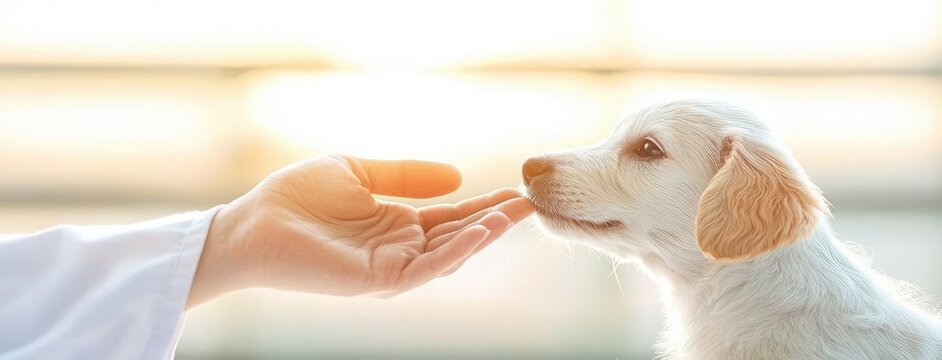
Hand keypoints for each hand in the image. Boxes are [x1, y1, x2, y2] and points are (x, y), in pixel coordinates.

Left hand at [187, 155, 533, 306]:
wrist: (251, 222)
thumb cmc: (295, 197)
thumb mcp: (357, 170)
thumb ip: (404, 175)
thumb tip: (457, 176)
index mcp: (395, 224)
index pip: (450, 217)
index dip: (482, 204)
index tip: (516, 190)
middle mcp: (398, 249)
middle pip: (457, 236)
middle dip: (494, 220)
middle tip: (529, 202)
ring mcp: (390, 267)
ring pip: (448, 255)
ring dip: (482, 235)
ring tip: (513, 214)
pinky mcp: (376, 280)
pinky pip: (425, 268)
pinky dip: (454, 252)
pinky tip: (478, 231)